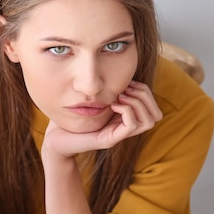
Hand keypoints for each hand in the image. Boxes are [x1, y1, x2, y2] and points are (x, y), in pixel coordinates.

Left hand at [43, 81, 162, 157]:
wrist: (56, 138)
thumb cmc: (72, 117)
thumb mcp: (94, 99)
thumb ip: (109, 90)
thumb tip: (122, 73)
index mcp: (124, 118)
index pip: (153, 107)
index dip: (144, 91)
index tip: (127, 83)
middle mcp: (125, 128)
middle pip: (156, 114)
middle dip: (144, 96)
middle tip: (125, 89)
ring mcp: (119, 135)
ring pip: (149, 121)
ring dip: (137, 103)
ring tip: (119, 97)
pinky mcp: (109, 140)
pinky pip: (131, 125)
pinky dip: (126, 111)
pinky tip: (112, 105)